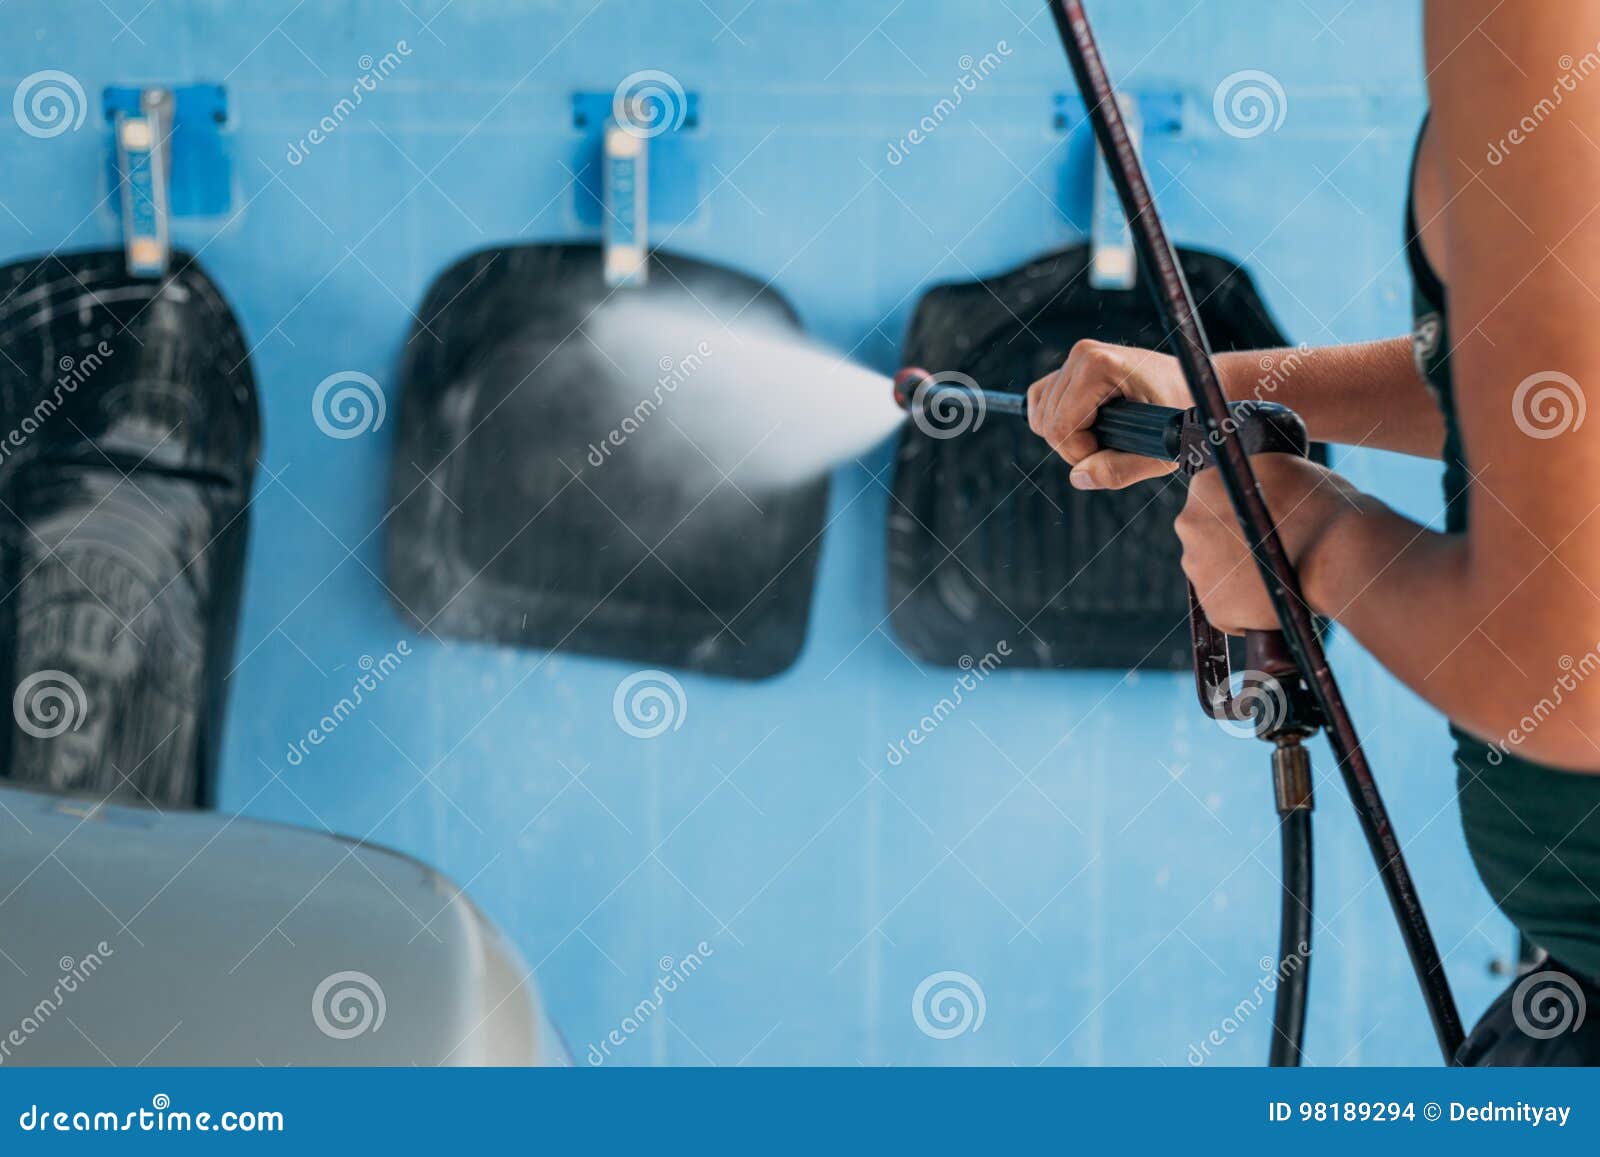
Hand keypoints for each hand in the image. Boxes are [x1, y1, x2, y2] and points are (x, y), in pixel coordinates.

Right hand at [1026, 339, 1190, 488]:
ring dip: (1071, 436)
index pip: (1061, 429)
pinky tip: (1090, 425)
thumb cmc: (1186, 415)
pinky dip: (1058, 423)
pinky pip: (1041, 403)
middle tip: (1119, 442)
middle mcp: (1082, 354)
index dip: (1083, 454)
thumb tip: (1078, 477)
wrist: (1198, 386)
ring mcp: (1076, 357)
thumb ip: (1120, 470)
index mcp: (1098, 366)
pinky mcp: (1073, 366)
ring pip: (1041, 416)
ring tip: (1111, 431)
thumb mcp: (1162, 451)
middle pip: (1048, 424)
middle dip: (1078, 447)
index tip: (1119, 451)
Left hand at [1177, 455, 1371, 633]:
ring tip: (1274, 578)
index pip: (1210, 503)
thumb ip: (1255, 480)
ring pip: (1214, 576)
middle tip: (1266, 554)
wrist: (1341, 553)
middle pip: (1205, 541)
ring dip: (1237, 579)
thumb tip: (1252, 486)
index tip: (1257, 525)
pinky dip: (1245, 611)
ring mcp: (1198, 568)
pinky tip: (1271, 603)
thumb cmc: (1323, 506)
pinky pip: (1226, 611)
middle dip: (1230, 548)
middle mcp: (1190, 526)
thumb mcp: (1284, 470)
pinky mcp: (1214, 607)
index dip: (1236, 516)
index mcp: (1204, 486)